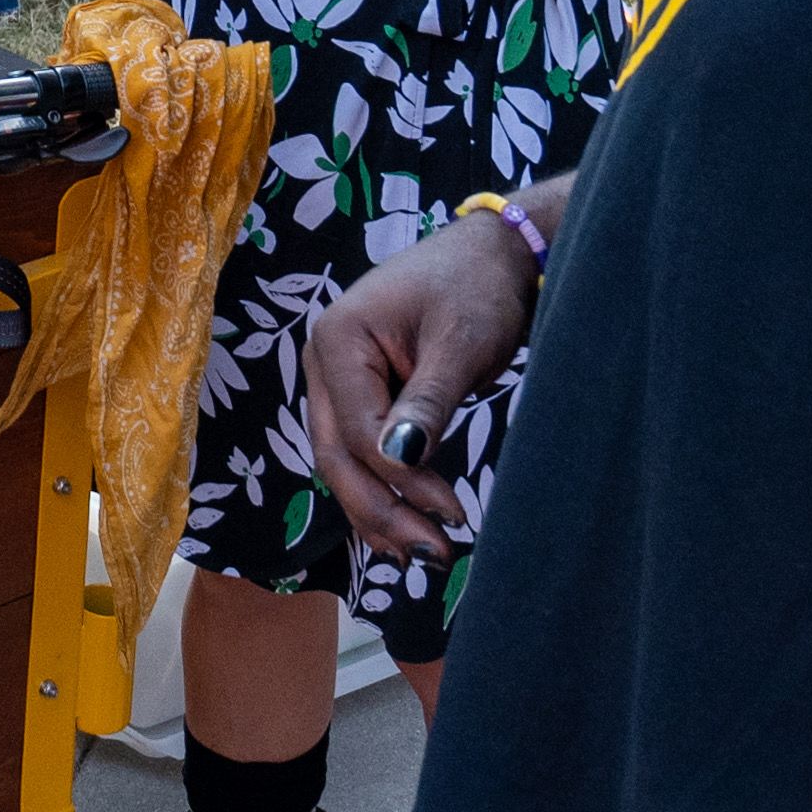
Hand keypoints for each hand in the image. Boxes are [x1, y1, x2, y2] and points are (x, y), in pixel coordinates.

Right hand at [298, 203, 539, 554]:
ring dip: (378, 510)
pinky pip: (359, 452)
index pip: (359, 432)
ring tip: (420, 554)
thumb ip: (428, 402)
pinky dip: (381, 490)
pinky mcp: (359, 394)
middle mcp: (323, 362)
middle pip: (338, 455)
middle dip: (382, 510)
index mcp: (337, 340)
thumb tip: (399, 461)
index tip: (452, 512)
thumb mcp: (460, 343)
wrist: (489, 257)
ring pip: (344, 462)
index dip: (401, 479)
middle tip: (432, 554)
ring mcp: (336, 380)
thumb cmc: (476, 288)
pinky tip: (403, 527)